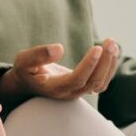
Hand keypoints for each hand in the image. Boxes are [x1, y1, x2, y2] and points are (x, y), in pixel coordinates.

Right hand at [0, 40, 120, 102]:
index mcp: (54, 88)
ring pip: (100, 83)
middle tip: (110, 42)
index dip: (89, 65)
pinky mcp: (83, 87)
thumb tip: (59, 48)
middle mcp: (69, 93)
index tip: (97, 48)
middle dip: (105, 62)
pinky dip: (109, 67)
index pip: (77, 79)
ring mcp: (77, 92)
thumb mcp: (23, 61)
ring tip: (112, 42)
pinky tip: (112, 51)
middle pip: (94, 83)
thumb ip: (38, 55)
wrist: (27, 83)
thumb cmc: (25, 70)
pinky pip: (101, 81)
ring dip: (110, 64)